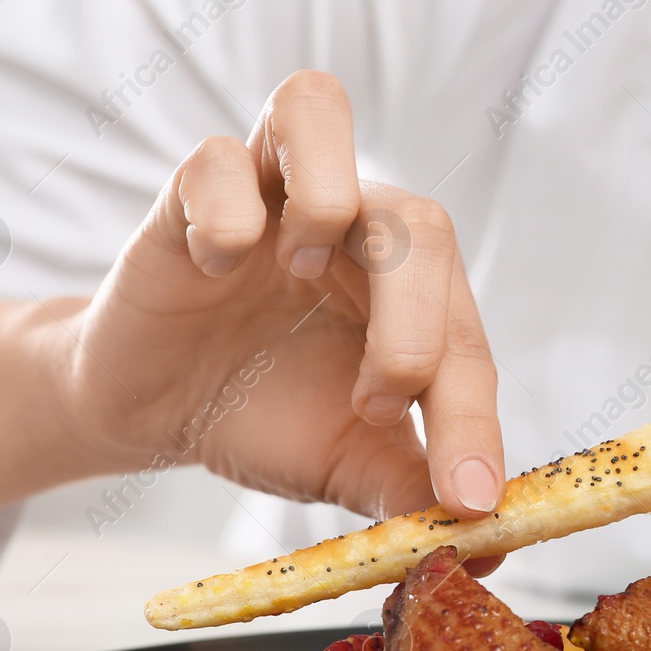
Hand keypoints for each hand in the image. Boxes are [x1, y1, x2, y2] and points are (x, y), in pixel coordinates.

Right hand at [61, 70, 504, 524]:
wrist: (155, 411)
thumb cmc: (265, 416)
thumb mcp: (346, 463)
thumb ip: (413, 489)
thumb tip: (495, 541)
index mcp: (411, 292)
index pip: (465, 337)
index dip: (474, 419)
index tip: (469, 499)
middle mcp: (353, 226)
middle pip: (418, 222)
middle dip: (415, 323)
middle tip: (380, 402)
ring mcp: (271, 196)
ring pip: (318, 109)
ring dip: (327, 198)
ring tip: (303, 275)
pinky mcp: (189, 193)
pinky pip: (215, 159)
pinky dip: (223, 216)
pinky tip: (214, 270)